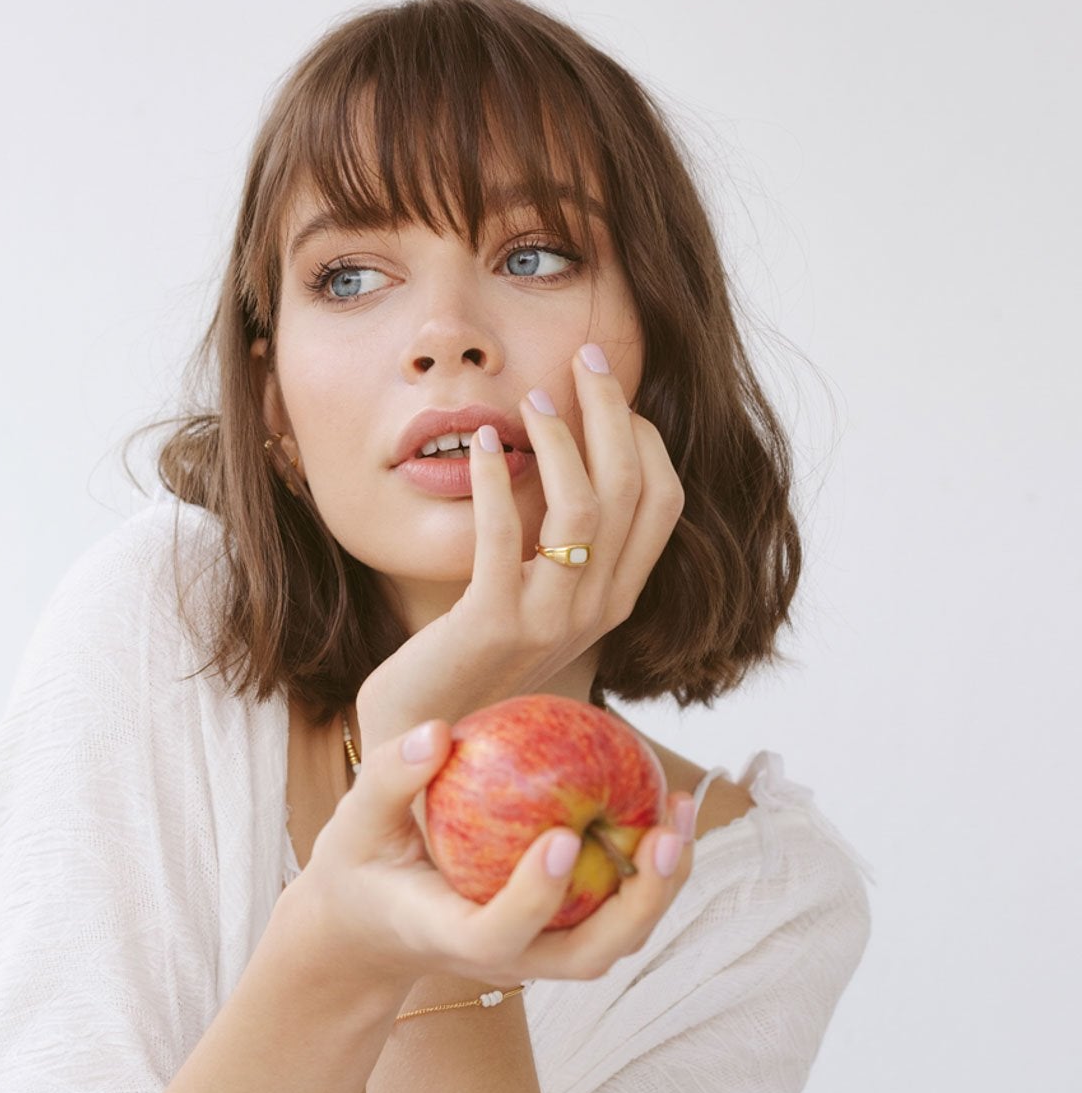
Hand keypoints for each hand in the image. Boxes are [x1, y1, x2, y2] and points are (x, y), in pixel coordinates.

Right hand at [294, 715, 697, 992]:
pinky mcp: (558, 938)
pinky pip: (617, 912)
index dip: (535, 896)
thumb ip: (389, 778)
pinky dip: (649, 871)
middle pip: (586, 957)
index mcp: (447, 937)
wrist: (372, 929)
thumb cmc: (362, 867)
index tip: (564, 837)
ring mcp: (536, 955)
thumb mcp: (355, 823)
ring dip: (660, 887)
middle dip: (638, 904)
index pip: (497, 934)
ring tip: (680, 811)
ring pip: (615, 942)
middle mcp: (503, 960)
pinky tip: (663, 808)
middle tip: (665, 833)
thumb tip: (437, 733)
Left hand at [354, 343, 685, 749]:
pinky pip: (505, 536)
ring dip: (560, 439)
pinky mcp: (494, 623)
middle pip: (633, 488)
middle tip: (586, 356)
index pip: (663, 499)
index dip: (643, 435)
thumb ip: (564, 542)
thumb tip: (574, 453)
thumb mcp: (539, 596)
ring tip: (531, 395)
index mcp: (617, 598)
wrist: (428, 735)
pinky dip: (497, 480)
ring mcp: (550, 619)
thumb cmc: (477, 657)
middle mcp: (597, 609)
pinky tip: (484, 445)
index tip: (607, 388)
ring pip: (584, 507)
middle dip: (613, 410)